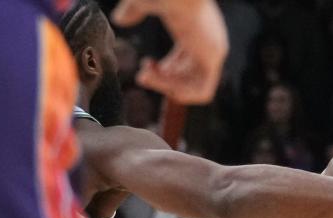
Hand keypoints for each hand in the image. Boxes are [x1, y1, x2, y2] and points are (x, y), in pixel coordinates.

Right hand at [112, 0, 226, 104]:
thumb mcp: (146, 3)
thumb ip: (134, 11)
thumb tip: (119, 19)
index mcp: (195, 31)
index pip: (184, 63)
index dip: (164, 72)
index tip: (146, 66)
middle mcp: (207, 44)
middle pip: (187, 76)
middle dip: (162, 81)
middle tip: (142, 76)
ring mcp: (212, 51)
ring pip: (193, 86)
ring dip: (167, 87)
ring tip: (146, 76)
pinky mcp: (213, 58)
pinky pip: (204, 91)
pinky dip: (185, 94)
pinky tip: (166, 86)